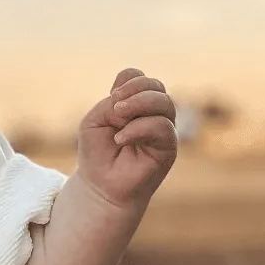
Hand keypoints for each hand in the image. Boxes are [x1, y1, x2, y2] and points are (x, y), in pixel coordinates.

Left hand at [76, 67, 177, 209]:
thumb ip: (112, 104)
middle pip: (155, 86)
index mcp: (135, 104)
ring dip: (139, 104)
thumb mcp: (96, 121)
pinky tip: (121, 139)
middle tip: (114, 108)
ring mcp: (163, 130)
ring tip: (118, 118)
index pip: (139, 78)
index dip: (127, 81)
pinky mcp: (168, 148)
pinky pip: (163, 127)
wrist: (100, 186)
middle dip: (134, 90)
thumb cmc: (97, 153)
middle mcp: (153, 114)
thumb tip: (134, 105)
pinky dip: (139, 128)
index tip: (111, 97)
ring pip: (165, 102)